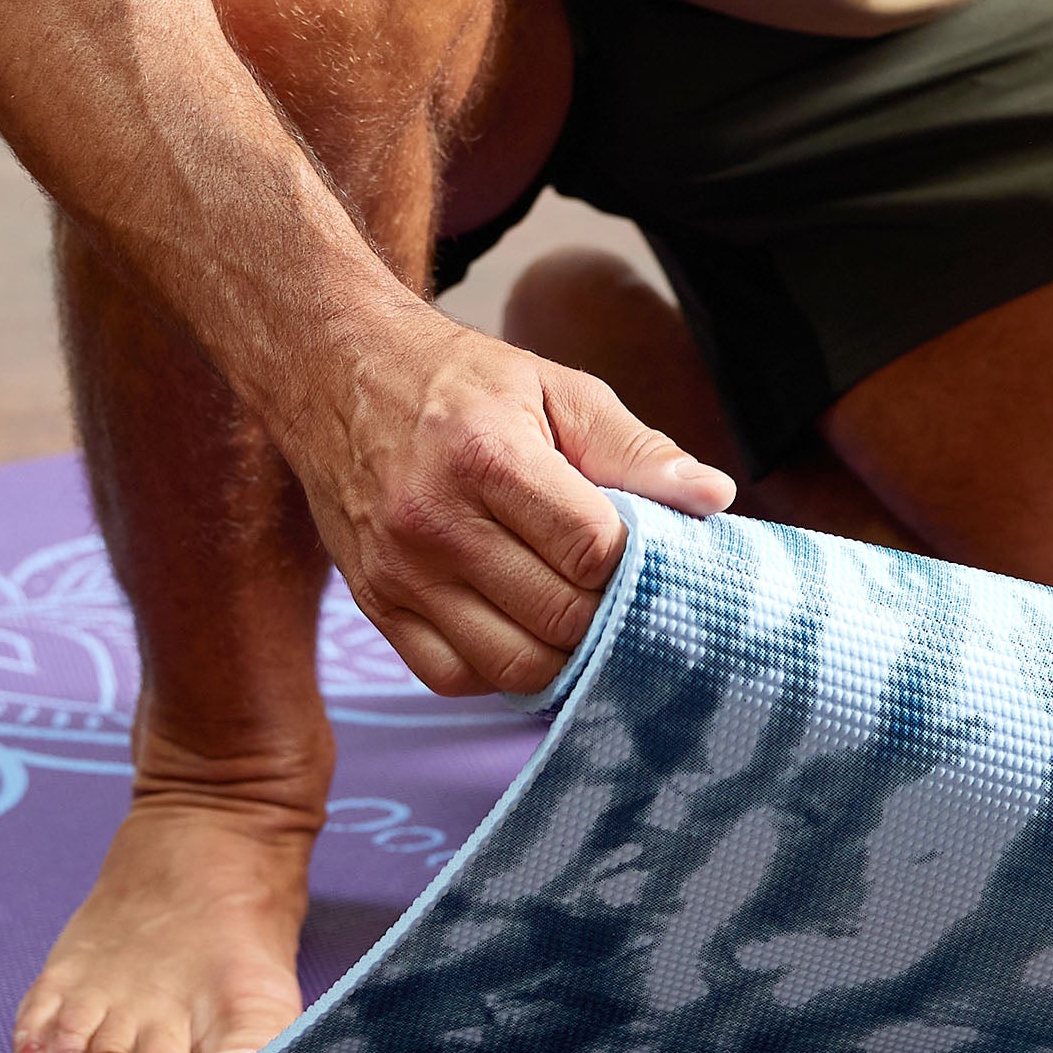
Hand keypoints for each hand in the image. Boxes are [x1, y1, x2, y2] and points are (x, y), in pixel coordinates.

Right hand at [290, 313, 733, 698]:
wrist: (338, 373)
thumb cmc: (461, 381)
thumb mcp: (556, 387)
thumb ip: (635, 447)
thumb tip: (715, 497)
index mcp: (487, 456)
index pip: (592, 548)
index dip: (635, 558)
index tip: (646, 544)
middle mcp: (433, 522)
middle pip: (558, 616)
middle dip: (609, 611)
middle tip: (623, 587)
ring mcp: (398, 574)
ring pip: (511, 665)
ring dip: (563, 651)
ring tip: (579, 611)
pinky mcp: (374, 607)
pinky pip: (453, 678)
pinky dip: (500, 669)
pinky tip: (521, 627)